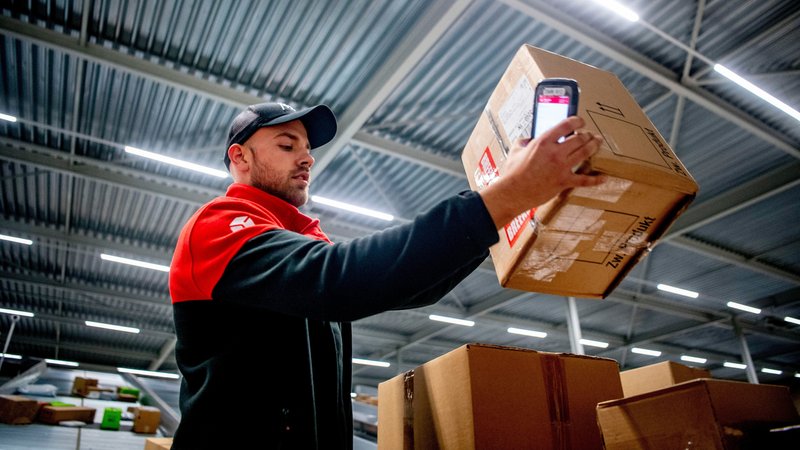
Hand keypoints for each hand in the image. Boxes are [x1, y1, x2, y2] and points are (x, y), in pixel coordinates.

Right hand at [479, 116, 604, 228]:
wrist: (512, 192)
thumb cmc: (512, 173)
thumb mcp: (515, 150)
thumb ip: (523, 141)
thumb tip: (527, 139)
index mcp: (543, 142)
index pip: (566, 125)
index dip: (577, 121)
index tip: (580, 121)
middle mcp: (555, 153)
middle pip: (579, 138)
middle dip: (586, 134)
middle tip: (589, 134)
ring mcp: (561, 168)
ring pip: (584, 153)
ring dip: (593, 146)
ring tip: (597, 142)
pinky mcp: (564, 182)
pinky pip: (584, 181)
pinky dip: (595, 180)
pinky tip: (603, 177)